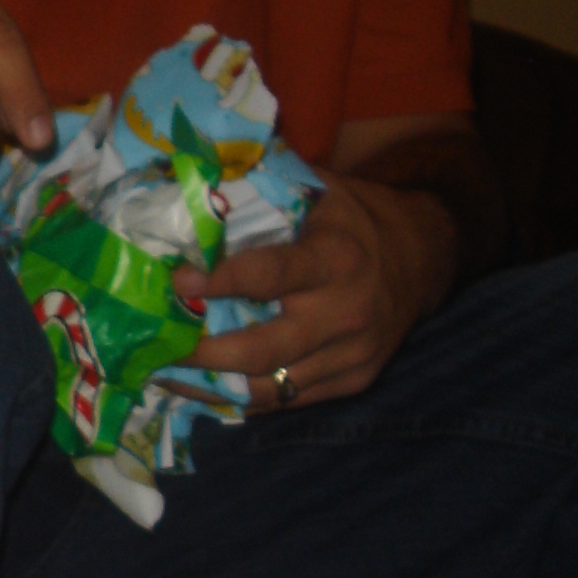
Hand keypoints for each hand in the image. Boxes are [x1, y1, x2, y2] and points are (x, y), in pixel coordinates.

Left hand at [177, 173, 457, 409]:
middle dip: (202, 353)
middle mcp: (346, 313)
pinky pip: (285, 400)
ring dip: (210, 386)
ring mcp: (352, 356)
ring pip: (270, 387)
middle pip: (263, 348)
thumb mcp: (319, 190)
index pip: (270, 275)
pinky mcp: (351, 382)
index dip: (219, 281)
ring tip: (162, 373)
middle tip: (154, 345)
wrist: (423, 257)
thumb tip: (193, 177)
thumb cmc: (353, 218)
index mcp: (336, 259)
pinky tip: (200, 388)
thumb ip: (263, 188)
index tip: (174, 283)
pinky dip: (239, 398)